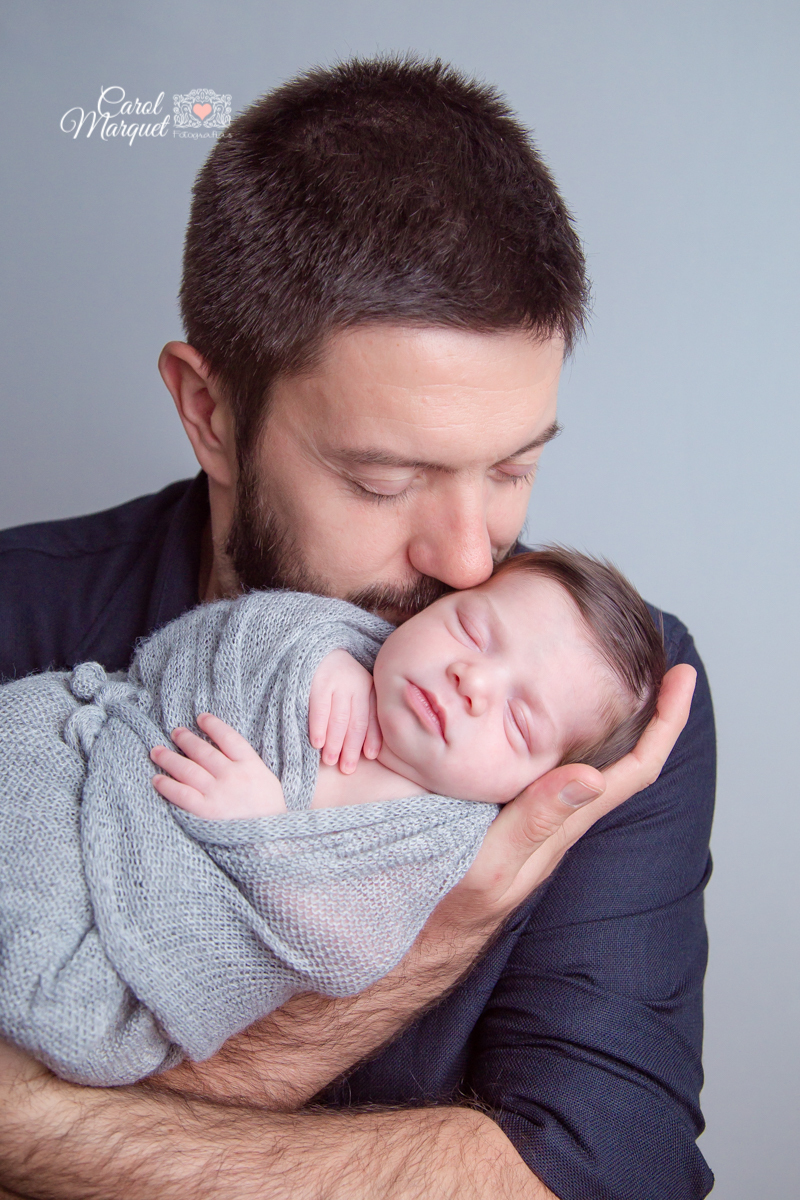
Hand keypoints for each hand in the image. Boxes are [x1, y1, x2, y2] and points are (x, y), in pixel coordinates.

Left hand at [150, 713, 285, 818]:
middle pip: (203, 751)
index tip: (201, 718)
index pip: (229, 737)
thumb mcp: (269, 783)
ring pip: (188, 768)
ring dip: (169, 758)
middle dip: (186, 739)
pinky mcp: (205, 812)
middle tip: (175, 733)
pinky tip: (156, 779)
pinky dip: (166, 784)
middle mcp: (233, 776)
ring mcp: (218, 793)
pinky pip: (180, 793)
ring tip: (157, 751)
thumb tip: (226, 753)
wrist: (270, 846)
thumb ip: (250, 766)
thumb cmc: (270, 816)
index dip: (213, 725)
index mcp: (252, 766)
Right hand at [308, 649, 381, 773]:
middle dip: (352, 748)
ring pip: (338, 718)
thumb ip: (360, 710)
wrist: (311, 647)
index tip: (371, 756)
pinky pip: (319, 709)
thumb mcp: (353, 687)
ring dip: (335, 743)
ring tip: (331, 761)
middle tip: (347, 769)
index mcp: (367, 686)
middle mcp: (355, 682)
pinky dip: (318, 728)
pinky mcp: (317, 680)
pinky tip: (317, 743)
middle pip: (356, 721)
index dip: (373, 737)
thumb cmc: (334, 677)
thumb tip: (368, 750)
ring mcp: (336, 680)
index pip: (372, 715)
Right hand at [426, 664, 697, 938]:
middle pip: (625, 758)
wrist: (418, 934)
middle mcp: (561, 813)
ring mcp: (539, 814)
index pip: (635, 769)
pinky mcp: (513, 811)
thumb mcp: (491, 863)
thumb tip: (592, 777)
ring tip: (618, 674)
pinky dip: (566, 732)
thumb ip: (535, 822)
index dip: (665, 723)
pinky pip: (555, 766)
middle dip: (649, 710)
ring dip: (613, 719)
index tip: (682, 676)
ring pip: (592, 760)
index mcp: (565, 821)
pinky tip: (550, 713)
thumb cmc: (450, 905)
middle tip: (658, 660)